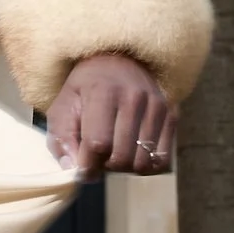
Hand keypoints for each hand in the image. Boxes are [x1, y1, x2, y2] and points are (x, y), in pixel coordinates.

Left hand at [46, 53, 175, 177]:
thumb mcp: (63, 106)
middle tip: (98, 158)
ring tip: (115, 152)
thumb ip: (62, 139)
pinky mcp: (171, 115)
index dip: (87, 165)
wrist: (118, 61)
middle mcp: (135, 98)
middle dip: (105, 167)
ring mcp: (157, 107)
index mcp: (103, 92)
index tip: (82, 168)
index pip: (98, 144)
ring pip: (141, 163)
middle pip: (121, 157)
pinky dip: (144, 164)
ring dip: (125, 167)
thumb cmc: (85, 88)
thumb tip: (74, 171)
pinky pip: (161, 160)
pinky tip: (133, 152)